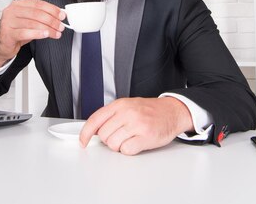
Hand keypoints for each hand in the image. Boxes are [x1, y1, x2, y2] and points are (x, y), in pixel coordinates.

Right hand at [0, 0, 64, 70]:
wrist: (2, 45)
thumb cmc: (17, 31)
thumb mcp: (29, 21)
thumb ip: (41, 17)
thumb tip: (59, 16)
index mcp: (18, 4)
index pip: (38, 4)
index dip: (52, 9)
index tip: (62, 15)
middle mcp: (12, 10)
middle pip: (37, 13)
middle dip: (52, 20)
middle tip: (61, 26)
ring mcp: (8, 21)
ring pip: (33, 23)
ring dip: (48, 29)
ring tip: (56, 33)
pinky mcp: (7, 33)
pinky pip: (25, 33)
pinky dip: (38, 33)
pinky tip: (46, 35)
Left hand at [79, 97, 193, 155]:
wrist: (172, 111)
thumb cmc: (150, 111)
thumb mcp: (128, 106)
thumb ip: (112, 116)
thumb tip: (94, 131)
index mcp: (120, 104)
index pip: (95, 119)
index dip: (86, 133)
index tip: (83, 142)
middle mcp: (127, 113)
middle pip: (104, 135)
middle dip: (109, 140)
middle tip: (120, 136)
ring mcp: (137, 124)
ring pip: (114, 144)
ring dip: (119, 146)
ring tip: (130, 138)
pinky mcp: (146, 136)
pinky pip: (127, 150)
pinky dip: (129, 150)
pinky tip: (137, 142)